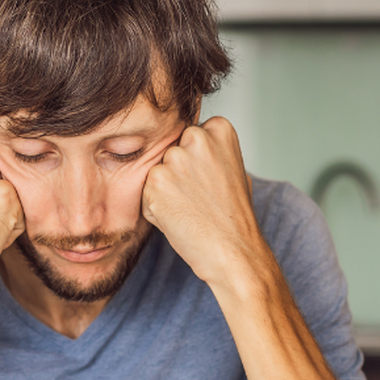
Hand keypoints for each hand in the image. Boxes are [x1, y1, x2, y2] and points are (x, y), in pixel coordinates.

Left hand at [142, 117, 265, 288]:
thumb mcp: (232, 170)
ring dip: (164, 192)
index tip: (208, 182)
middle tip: (198, 199)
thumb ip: (210, 152)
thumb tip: (186, 146)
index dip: (195, 165)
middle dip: (177, 174)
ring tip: (190, 209)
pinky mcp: (156, 180)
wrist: (233, 250)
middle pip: (170, 152)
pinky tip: (178, 218)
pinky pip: (145, 193)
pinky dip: (155, 209)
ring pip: (156, 173)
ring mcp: (175, 158)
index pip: (189, 138)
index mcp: (219, 128)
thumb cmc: (234, 217)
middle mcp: (196, 136)